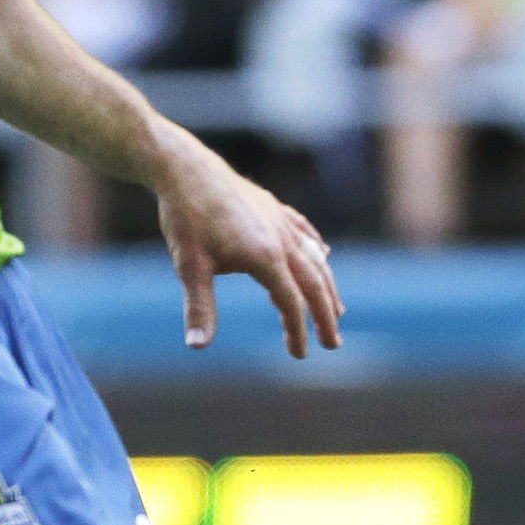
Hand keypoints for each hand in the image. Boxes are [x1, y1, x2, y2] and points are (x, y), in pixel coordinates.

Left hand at [155, 143, 344, 355]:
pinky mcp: (274, 209)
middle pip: (314, 283)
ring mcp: (281, 222)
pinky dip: (316, 250)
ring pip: (315, 259)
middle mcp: (282, 239)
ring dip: (327, 287)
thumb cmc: (187, 219)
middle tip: (334, 343)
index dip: (298, 331)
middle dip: (326, 316)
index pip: (291, 303)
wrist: (187, 169)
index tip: (300, 354)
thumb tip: (197, 346)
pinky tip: (322, 256)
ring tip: (337, 309)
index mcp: (266, 257)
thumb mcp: (190, 266)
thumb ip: (200, 307)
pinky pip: (305, 233)